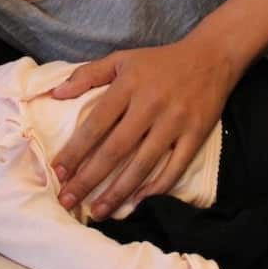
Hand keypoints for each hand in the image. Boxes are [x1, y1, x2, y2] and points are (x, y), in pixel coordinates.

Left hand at [50, 38, 241, 219]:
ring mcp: (175, 121)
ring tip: (98, 211)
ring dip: (118, 191)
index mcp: (129, 85)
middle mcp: (150, 105)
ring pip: (143, 164)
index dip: (75, 151)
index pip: (96, 124)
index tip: (58, 172)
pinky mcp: (196, 134)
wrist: (212, 57)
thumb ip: (88, 74)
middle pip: (115, 149)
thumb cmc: (160, 61)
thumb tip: (55, 94)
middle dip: (89, 179)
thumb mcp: (121, 59)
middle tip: (68, 201)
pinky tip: (137, 201)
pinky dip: (156, 187)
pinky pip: (175, 167)